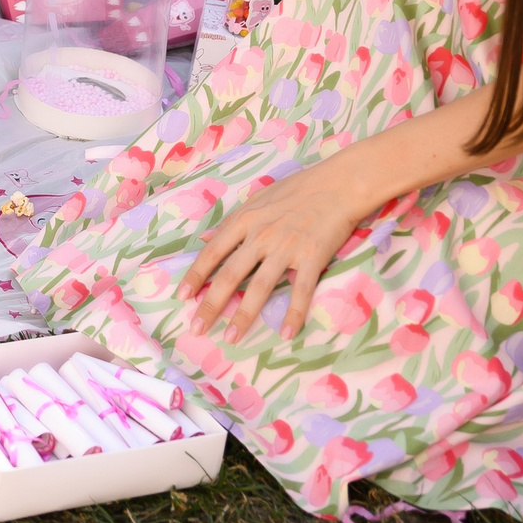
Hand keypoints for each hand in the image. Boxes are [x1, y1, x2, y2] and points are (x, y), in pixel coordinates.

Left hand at [177, 158, 378, 343]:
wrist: (339, 184)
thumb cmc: (298, 189)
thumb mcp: (257, 199)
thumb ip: (232, 222)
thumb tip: (205, 238)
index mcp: (245, 221)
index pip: (212, 253)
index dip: (195, 276)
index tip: (182, 297)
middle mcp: (260, 237)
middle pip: (229, 276)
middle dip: (210, 305)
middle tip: (196, 328)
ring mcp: (286, 248)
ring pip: (259, 288)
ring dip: (243, 316)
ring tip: (231, 338)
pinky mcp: (312, 257)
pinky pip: (301, 291)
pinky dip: (293, 314)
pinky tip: (285, 334)